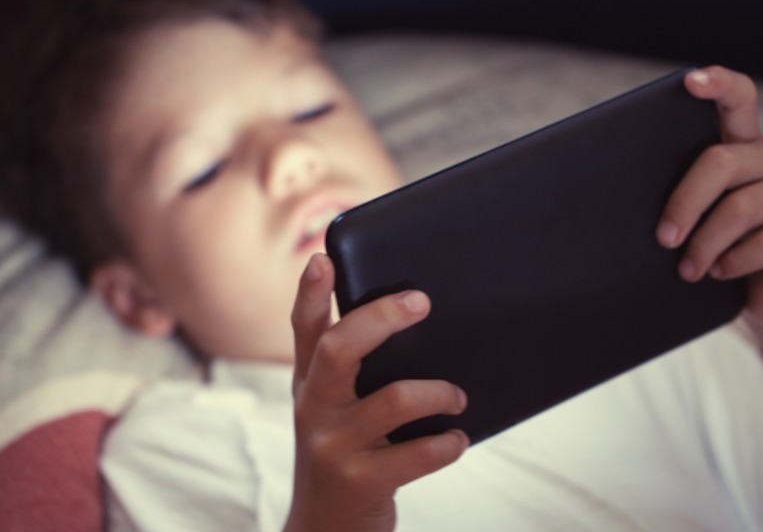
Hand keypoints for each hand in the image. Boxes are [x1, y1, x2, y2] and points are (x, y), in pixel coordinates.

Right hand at [284, 253, 467, 531]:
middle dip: (382, 318)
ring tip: (458, 397)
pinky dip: (448, 443)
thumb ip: (351, 370)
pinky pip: (418, 453)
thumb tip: (407, 316)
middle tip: (422, 301)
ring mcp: (334, 446)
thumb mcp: (332, 411)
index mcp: (308, 384)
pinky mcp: (362, 481)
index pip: (304, 329)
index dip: (311, 292)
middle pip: (340, 348)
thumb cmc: (343, 455)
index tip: (323, 258)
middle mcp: (314, 409)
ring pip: (392, 399)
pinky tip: (456, 440)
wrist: (323, 530)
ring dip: (438, 393)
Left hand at [656, 66, 762, 338]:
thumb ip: (683, 195)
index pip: (738, 99)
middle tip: (663, 238)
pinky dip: (733, 262)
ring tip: (687, 270)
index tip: (689, 81)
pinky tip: (719, 273)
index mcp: (745, 147)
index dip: (717, 84)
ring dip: (704, 244)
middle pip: (722, 162)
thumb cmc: (721, 251)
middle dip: (684, 203)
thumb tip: (627, 196)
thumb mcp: (699, 218)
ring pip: (740, 207)